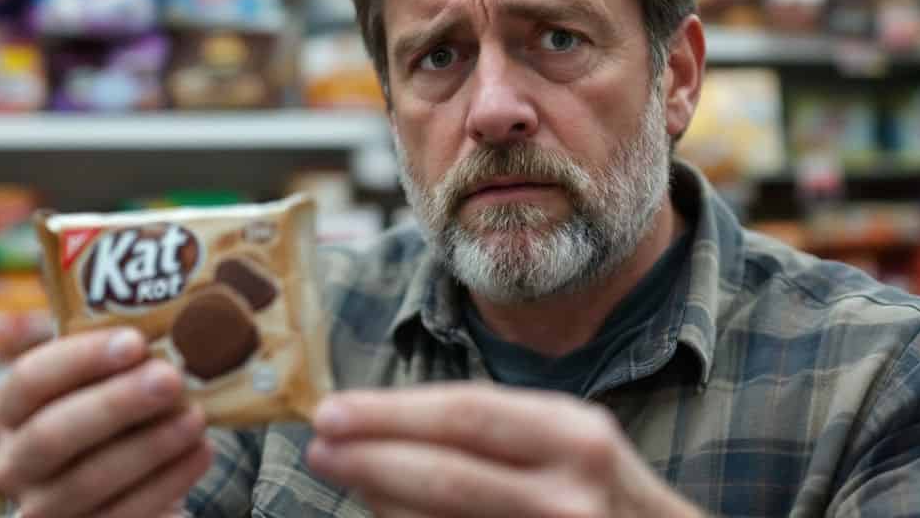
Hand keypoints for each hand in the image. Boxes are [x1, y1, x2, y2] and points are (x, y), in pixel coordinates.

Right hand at [0, 329, 212, 517]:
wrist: (120, 491)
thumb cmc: (110, 420)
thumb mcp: (100, 387)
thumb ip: (119, 361)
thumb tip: (176, 316)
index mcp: (10, 413)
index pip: (31, 378)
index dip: (82, 358)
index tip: (136, 341)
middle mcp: (14, 465)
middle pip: (54, 433)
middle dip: (117, 403)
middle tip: (170, 379)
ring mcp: (43, 511)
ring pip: (90, 481)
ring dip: (150, 446)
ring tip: (197, 418)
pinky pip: (123, 516)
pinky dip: (166, 484)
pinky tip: (200, 454)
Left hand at [306, 384, 702, 517]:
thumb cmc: (601, 490)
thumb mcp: (567, 439)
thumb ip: (491, 430)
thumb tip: (384, 428)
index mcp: (575, 435)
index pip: (464, 413)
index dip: (388, 412)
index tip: (330, 411)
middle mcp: (570, 493)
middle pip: (446, 475)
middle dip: (369, 459)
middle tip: (318, 447)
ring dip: (381, 502)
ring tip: (343, 475)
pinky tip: (386, 515)